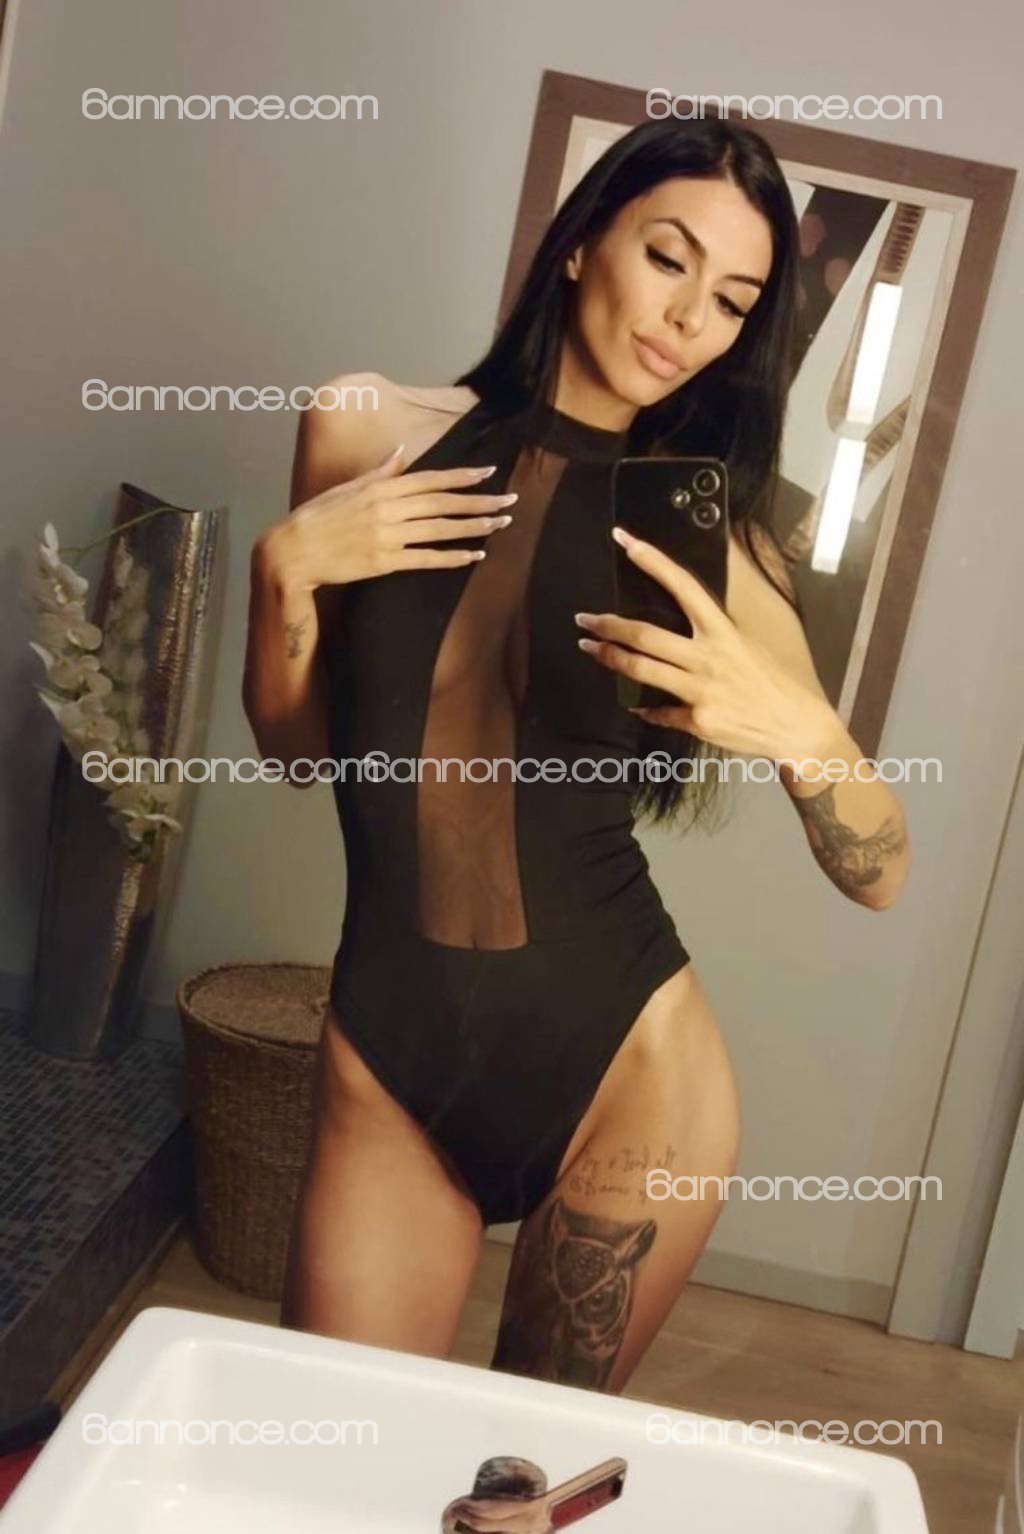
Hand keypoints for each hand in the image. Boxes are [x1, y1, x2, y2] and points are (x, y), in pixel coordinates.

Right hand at [258, 445, 517, 591]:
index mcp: (381, 488)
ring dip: (474, 527)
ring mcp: (387, 536)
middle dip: (479, 501)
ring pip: (441, 528)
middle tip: (510, 501)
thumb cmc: (318, 517)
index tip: (489, 473)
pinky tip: (475, 555)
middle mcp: (388, 509)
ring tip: (501, 524)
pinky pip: (426, 558)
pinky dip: (453, 557)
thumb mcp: (348, 487)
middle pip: (443, 502)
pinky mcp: (384, 562)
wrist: (293, 551)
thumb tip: (401, 451)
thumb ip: (380, 472)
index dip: (462, 476)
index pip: (430, 479)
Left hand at [576, 527, 840, 761]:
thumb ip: (712, 636)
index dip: (653, 561)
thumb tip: (682, 627)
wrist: (795, 726)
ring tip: (589, 648)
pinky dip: (644, 708)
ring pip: (642, 670)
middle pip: (646, 634)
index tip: (625, 541)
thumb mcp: (746, 646)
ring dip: (610, 657)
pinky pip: (660, 712)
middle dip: (609, 625)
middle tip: (583, 618)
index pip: (684, 587)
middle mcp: (708, 656)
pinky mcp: (697, 720)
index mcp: (722, 631)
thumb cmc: (771, 682)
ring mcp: (700, 690)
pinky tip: (634, 705)